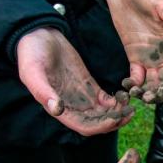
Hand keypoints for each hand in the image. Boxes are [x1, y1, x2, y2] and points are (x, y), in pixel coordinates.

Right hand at [17, 27, 133, 135]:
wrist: (37, 35)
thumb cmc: (31, 54)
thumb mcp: (32, 71)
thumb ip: (42, 91)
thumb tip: (56, 110)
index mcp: (59, 109)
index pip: (84, 127)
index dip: (100, 127)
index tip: (115, 119)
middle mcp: (72, 107)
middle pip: (97, 123)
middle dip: (115, 122)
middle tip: (131, 112)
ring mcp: (81, 96)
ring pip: (103, 113)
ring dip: (118, 113)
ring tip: (132, 105)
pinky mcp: (88, 85)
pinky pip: (105, 100)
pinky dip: (116, 101)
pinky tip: (125, 96)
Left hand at [105, 0, 162, 102]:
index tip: (162, 92)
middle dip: (159, 94)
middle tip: (146, 97)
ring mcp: (149, 57)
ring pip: (152, 83)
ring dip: (146, 92)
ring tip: (135, 93)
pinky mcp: (134, 56)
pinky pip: (137, 76)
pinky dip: (133, 84)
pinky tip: (127, 85)